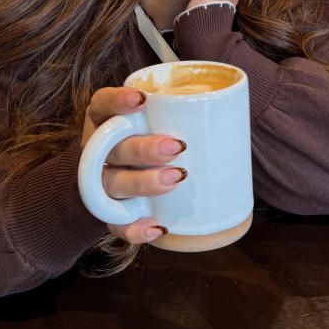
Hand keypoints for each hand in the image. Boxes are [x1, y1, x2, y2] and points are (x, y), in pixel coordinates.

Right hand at [82, 86, 187, 243]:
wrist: (128, 180)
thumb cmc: (152, 137)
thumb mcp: (158, 119)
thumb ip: (179, 112)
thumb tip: (230, 106)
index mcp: (104, 121)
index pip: (101, 104)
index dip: (116, 101)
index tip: (142, 99)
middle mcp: (98, 151)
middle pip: (112, 149)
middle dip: (143, 149)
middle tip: (176, 146)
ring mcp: (102, 183)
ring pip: (114, 184)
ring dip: (143, 183)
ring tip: (177, 178)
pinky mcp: (110, 214)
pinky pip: (117, 225)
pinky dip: (135, 229)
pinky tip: (159, 227)